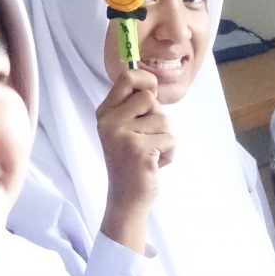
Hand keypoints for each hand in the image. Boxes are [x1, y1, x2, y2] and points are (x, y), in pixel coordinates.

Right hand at [96, 68, 174, 251]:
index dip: (145, 79)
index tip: (151, 88)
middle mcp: (109, 121)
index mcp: (105, 112)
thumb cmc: (131, 160)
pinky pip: (170, 139)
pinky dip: (169, 153)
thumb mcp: (124, 128)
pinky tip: (154, 164)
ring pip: (163, 120)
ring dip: (164, 138)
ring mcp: (123, 135)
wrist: (126, 197)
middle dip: (157, 116)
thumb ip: (134, 107)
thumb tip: (151, 83)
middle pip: (149, 98)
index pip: (126, 78)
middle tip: (148, 136)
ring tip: (150, 153)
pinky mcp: (139, 150)